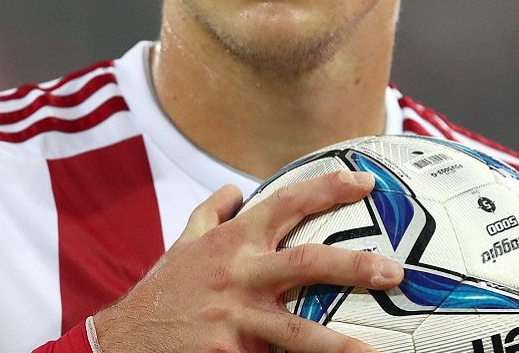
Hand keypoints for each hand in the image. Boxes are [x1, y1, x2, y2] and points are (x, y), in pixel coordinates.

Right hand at [92, 170, 403, 352]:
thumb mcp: (181, 245)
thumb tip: (231, 189)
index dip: (328, 188)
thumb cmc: (163, 292)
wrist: (123, 341)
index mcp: (231, 242)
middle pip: (304, 263)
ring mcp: (232, 318)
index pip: (286, 203)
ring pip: (295, 331)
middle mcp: (236, 275)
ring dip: (337, 344)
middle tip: (394, 271)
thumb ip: (209, 215)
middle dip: (353, 266)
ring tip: (372, 352)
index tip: (367, 183)